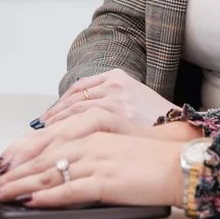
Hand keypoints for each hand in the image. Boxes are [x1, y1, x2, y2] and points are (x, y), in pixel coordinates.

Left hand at [0, 130, 184, 207]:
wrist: (182, 166)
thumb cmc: (152, 162)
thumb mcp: (115, 150)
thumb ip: (89, 155)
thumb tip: (65, 170)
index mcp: (92, 133)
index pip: (48, 142)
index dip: (22, 154)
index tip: (4, 165)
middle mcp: (91, 144)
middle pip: (42, 157)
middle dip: (15, 171)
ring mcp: (98, 161)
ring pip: (50, 172)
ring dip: (22, 184)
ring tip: (3, 193)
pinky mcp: (107, 181)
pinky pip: (70, 189)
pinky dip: (48, 196)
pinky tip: (32, 201)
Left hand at [38, 69, 178, 132]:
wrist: (181, 135)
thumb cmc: (159, 125)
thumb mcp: (135, 104)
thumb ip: (111, 103)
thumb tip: (82, 116)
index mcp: (119, 77)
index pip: (80, 87)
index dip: (61, 103)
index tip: (48, 117)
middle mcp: (115, 84)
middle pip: (73, 96)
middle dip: (53, 113)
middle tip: (38, 127)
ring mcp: (115, 98)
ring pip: (74, 108)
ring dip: (54, 123)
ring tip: (41, 136)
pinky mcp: (116, 114)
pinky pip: (81, 120)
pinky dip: (64, 131)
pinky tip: (55, 141)